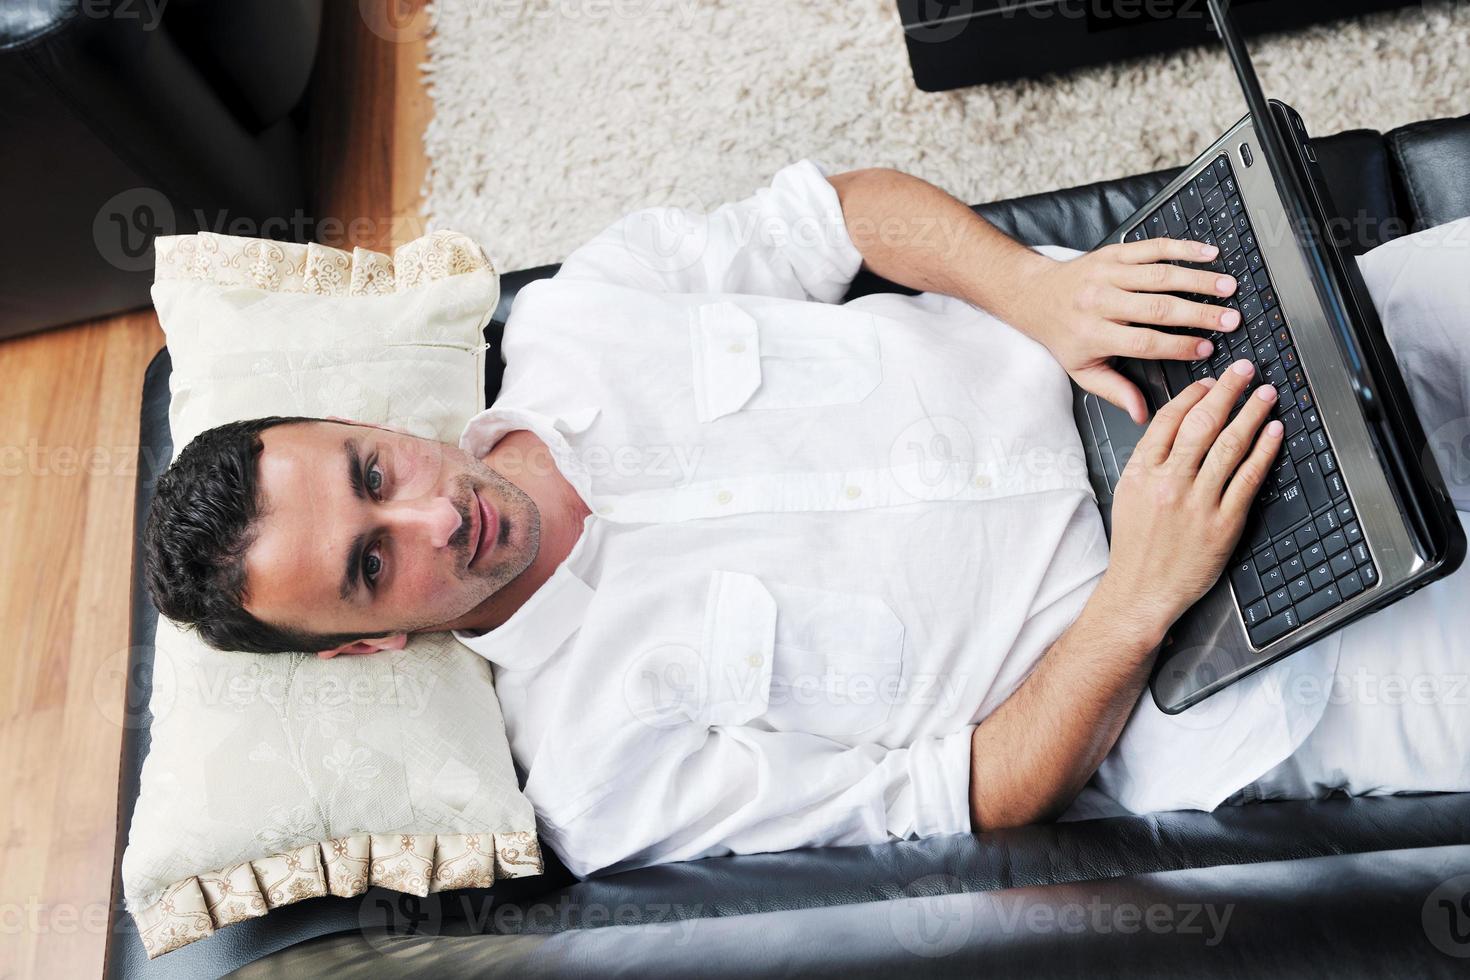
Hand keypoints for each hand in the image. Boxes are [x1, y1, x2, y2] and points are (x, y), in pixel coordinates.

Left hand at [1004, 239, 1243, 424]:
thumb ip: (1114, 391)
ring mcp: (1108, 274)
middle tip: (1230, 319)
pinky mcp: (1113, 252)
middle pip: (1157, 307)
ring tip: (1228, 287)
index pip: (1144, 341)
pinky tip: (1209, 253)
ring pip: (1159, 275)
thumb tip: (1142, 415)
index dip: (1178, 345)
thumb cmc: (1064, 335)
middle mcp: (1101, 302)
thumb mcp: (1082, 370)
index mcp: (1094, 334)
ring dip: (1198, 280)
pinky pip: (1152, 247)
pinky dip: (1182, 248)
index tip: (1208, 349)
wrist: (1035, 295)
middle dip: (1199, 314)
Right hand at [1095, 359, 1283, 647]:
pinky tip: (1273, 432)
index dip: (1193, 395)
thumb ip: (1149, 461)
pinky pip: (1248, 478)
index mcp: (1142, 473)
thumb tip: (1174, 427)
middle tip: (1243, 370)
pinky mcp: (1224, 523)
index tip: (1209, 382)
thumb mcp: (1128, 494)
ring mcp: (1198, 503)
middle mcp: (1169, 483)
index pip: (1169, 421)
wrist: (1141, 591)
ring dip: (1251, 414)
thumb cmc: (1135, 547)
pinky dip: (1264, 451)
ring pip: (1229, 446)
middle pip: (1202, 424)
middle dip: (1227, 391)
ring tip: (1265, 394)